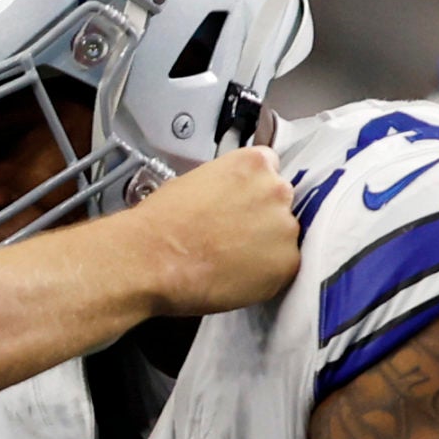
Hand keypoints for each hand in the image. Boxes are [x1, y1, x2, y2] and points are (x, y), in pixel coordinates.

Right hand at [128, 146, 300, 316]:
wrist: (152, 260)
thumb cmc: (161, 222)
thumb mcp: (193, 181)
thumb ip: (226, 184)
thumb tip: (229, 199)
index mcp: (254, 163)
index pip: (269, 168)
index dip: (253, 189)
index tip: (242, 203)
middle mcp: (276, 190)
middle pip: (280, 202)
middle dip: (262, 216)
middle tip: (232, 235)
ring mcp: (285, 228)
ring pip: (284, 237)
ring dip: (265, 246)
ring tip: (230, 259)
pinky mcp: (286, 264)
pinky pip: (282, 267)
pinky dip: (264, 274)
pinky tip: (235, 275)